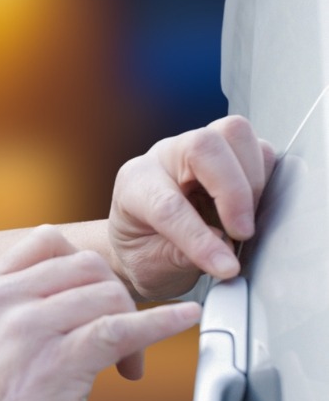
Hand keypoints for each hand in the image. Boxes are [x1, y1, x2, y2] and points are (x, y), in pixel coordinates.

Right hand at [0, 226, 199, 400]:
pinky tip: (186, 319)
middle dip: (116, 295)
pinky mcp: (59, 363)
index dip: (83, 263)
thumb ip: (19, 309)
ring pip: (108, 294)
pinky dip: (163, 322)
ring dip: (134, 324)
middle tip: (122, 340)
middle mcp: (4, 302)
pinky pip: (122, 328)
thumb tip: (78, 291)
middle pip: (86, 265)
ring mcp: (29, 330)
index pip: (46, 240)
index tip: (100, 294)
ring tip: (128, 364)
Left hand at [109, 115, 274, 299]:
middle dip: (233, 192)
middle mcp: (165, 157)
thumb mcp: (150, 267)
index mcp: (135, 184)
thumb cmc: (144, 250)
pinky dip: (265, 178)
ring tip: (244, 221)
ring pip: (234, 134)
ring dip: (252, 180)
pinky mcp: (227, 151)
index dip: (199, 237)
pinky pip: (259, 148)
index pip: (168, 204)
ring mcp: (197, 148)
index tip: (225, 267)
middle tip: (241, 234)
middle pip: (204, 145)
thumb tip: (221, 245)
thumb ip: (180, 257)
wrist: (145, 241)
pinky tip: (252, 208)